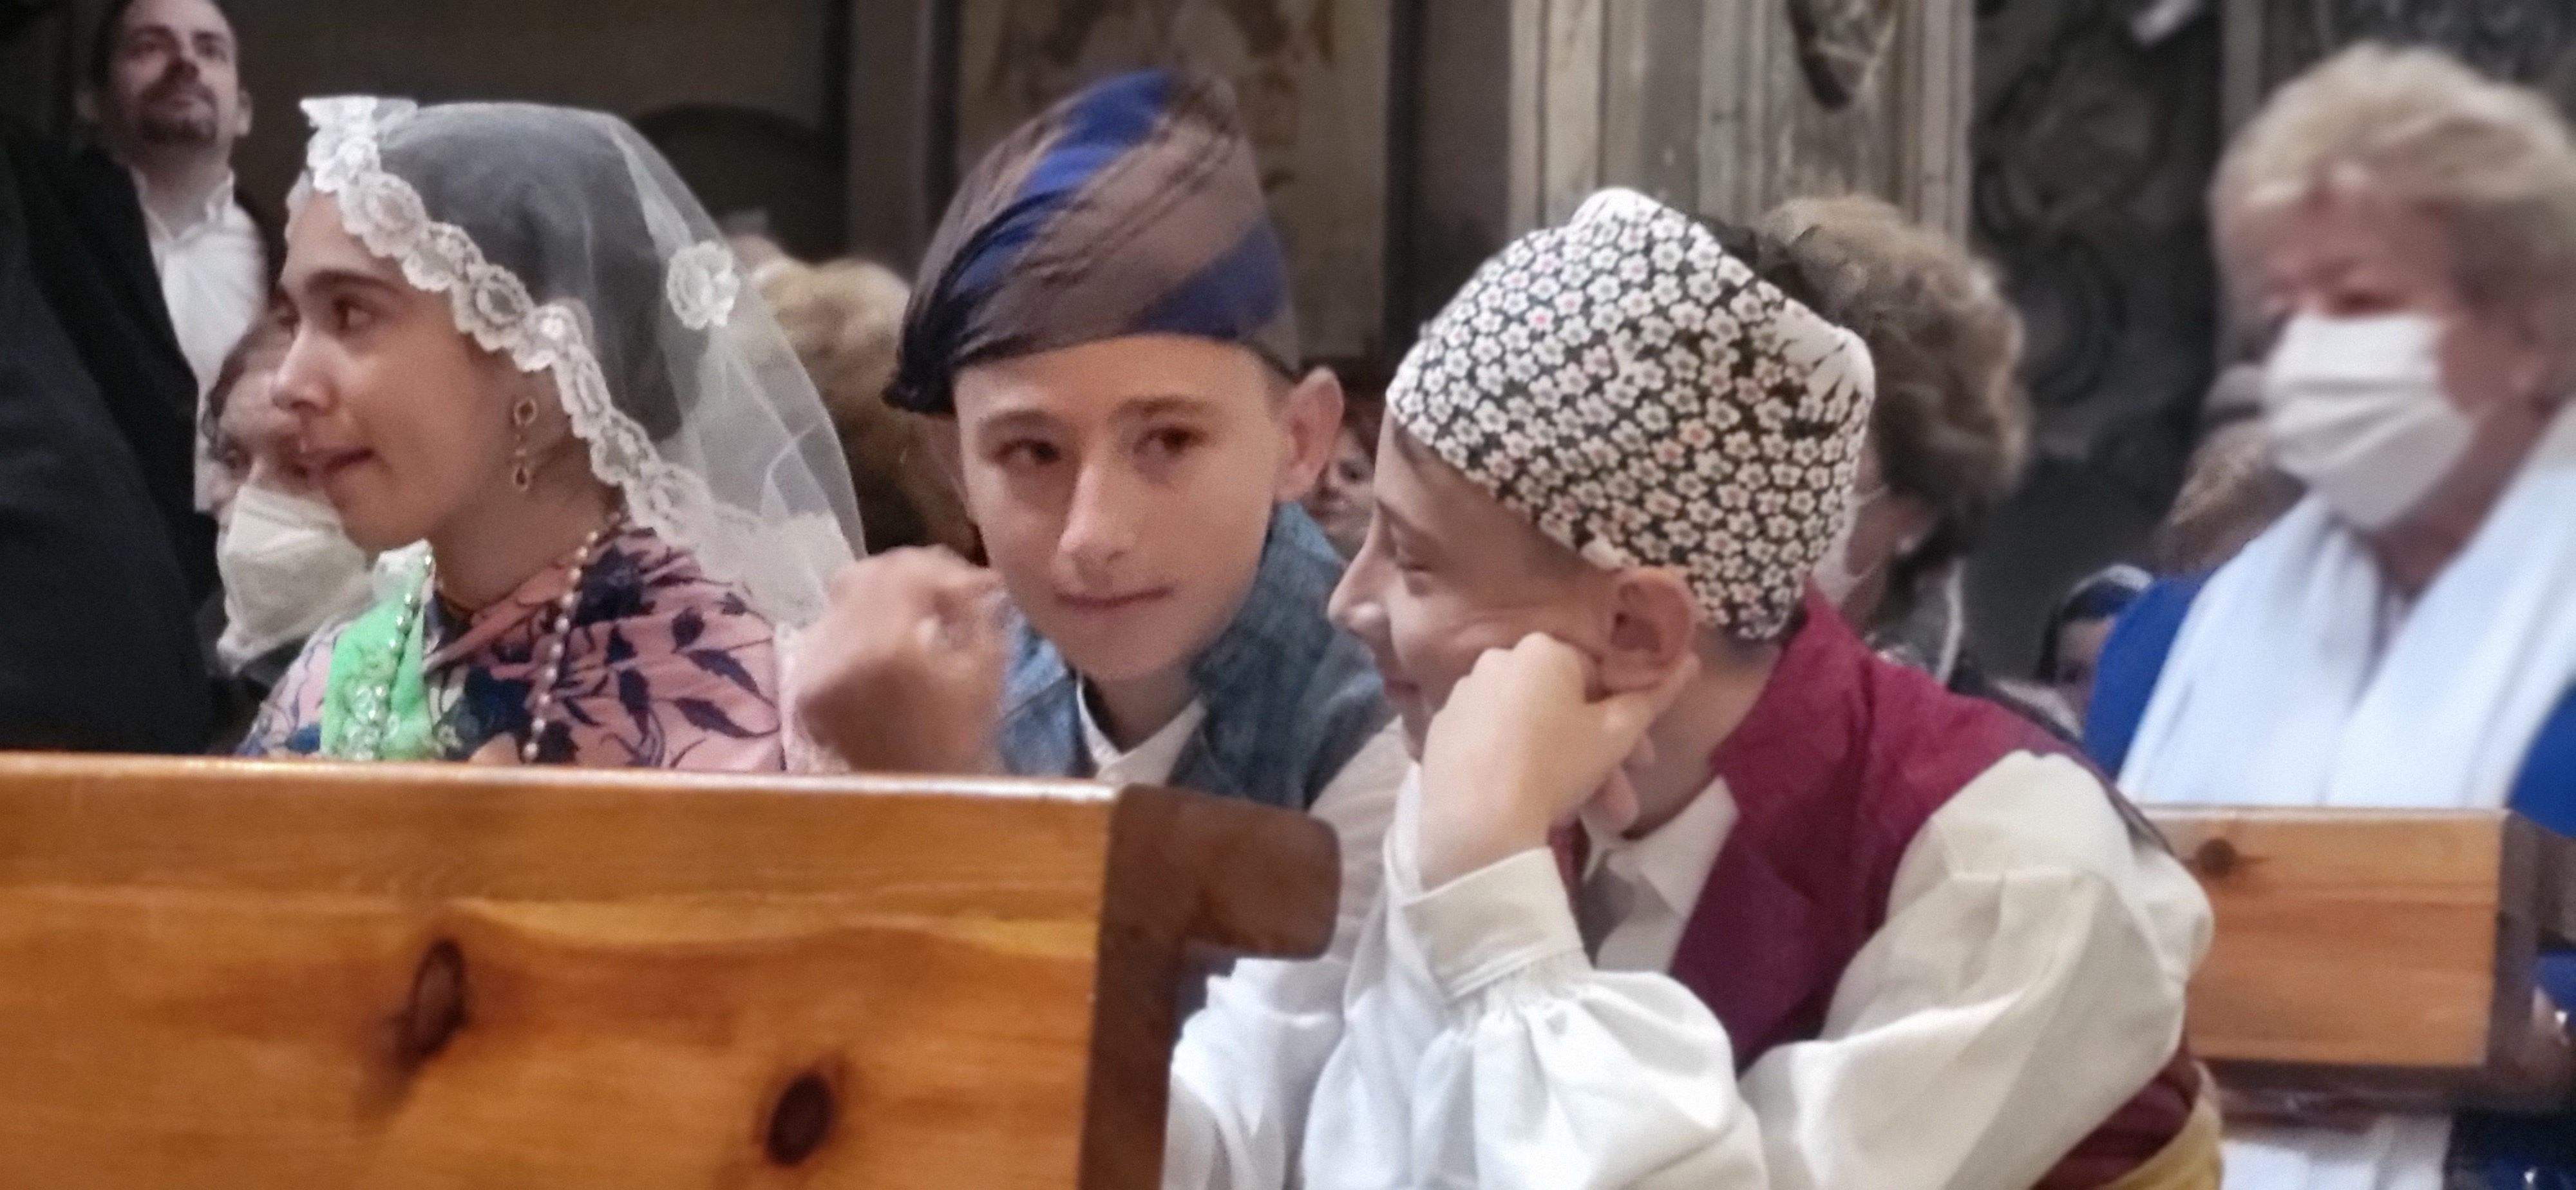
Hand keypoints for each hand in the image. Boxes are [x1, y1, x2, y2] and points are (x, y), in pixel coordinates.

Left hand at [792, 548, 1008, 774]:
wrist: (917, 797)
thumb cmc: (963, 737)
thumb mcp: (986, 666)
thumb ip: (974, 607)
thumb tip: (965, 573)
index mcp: (890, 646)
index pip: (906, 569)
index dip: (941, 566)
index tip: (968, 581)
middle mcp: (839, 649)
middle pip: (866, 573)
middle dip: (909, 573)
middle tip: (940, 588)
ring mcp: (814, 668)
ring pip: (841, 596)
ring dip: (880, 595)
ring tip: (914, 612)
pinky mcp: (804, 684)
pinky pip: (829, 628)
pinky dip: (858, 624)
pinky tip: (887, 639)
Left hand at [1415, 634, 1696, 888]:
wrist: (1477, 821)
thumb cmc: (1556, 766)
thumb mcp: (1616, 736)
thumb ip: (1653, 697)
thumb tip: (1689, 661)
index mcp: (1544, 649)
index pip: (1599, 677)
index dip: (1627, 723)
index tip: (1641, 765)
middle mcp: (1499, 660)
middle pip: (1562, 707)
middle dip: (1597, 756)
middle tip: (1617, 804)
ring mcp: (1464, 696)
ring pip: (1529, 729)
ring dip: (1561, 768)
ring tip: (1578, 817)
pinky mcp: (1441, 732)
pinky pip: (1493, 743)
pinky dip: (1516, 766)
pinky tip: (1529, 804)